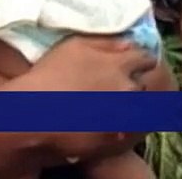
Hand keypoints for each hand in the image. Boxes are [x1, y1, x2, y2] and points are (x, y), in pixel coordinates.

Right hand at [24, 37, 156, 160]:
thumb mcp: (74, 46)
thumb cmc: (50, 75)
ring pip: (137, 109)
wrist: (36, 115)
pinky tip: (102, 123)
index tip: (129, 64)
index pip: (145, 59)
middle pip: (142, 84)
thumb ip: (105, 42)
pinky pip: (127, 130)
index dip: (137, 61)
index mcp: (120, 64)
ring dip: (128, 105)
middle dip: (131, 83)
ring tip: (108, 107)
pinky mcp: (118, 138)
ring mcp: (125, 115)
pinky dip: (120, 126)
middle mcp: (129, 89)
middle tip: (113, 86)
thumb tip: (128, 44)